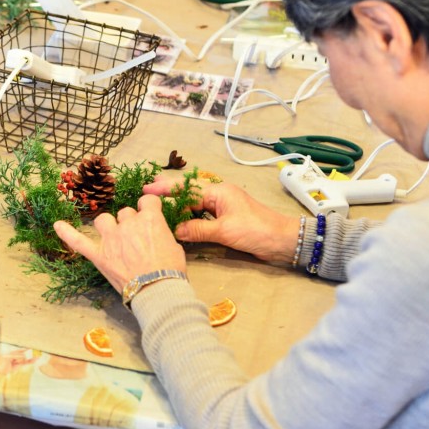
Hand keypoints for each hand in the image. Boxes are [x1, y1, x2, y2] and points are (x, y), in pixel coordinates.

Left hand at [54, 195, 185, 292]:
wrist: (157, 290)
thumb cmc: (170, 271)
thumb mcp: (174, 246)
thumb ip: (162, 234)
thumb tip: (156, 234)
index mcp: (150, 219)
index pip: (147, 201)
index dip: (148, 208)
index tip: (150, 214)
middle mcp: (129, 224)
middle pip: (125, 213)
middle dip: (130, 223)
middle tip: (137, 240)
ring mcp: (111, 239)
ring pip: (104, 220)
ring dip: (108, 225)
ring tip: (113, 237)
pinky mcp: (99, 255)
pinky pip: (79, 241)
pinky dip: (67, 233)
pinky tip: (57, 225)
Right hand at [143, 177, 298, 263]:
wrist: (283, 240)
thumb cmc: (256, 230)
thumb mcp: (224, 231)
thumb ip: (197, 229)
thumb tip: (174, 230)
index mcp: (218, 191)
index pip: (186, 188)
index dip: (165, 189)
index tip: (146, 189)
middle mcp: (218, 196)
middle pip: (188, 193)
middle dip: (168, 193)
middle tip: (147, 194)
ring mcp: (222, 208)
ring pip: (194, 205)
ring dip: (177, 207)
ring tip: (158, 209)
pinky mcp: (225, 220)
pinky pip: (201, 215)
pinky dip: (188, 218)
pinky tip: (178, 223)